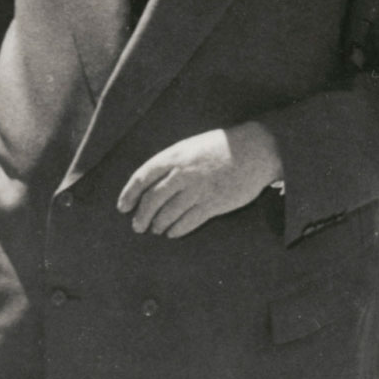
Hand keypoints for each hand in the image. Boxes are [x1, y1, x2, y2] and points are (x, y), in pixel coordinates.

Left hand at [117, 123, 281, 237]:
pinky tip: (172, 233)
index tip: (123, 207)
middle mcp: (183, 173)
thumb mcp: (191, 146)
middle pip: (152, 200)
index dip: (129, 194)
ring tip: (156, 229)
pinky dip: (177, 230)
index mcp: (174, 156)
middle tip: (137, 226)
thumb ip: (172, 162)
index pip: (142, 177)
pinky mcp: (214, 204)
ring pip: (169, 213)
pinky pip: (189, 221)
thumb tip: (153, 182)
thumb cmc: (222, 147)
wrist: (255, 149)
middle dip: (141, 216)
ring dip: (159, 224)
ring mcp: (199, 190)